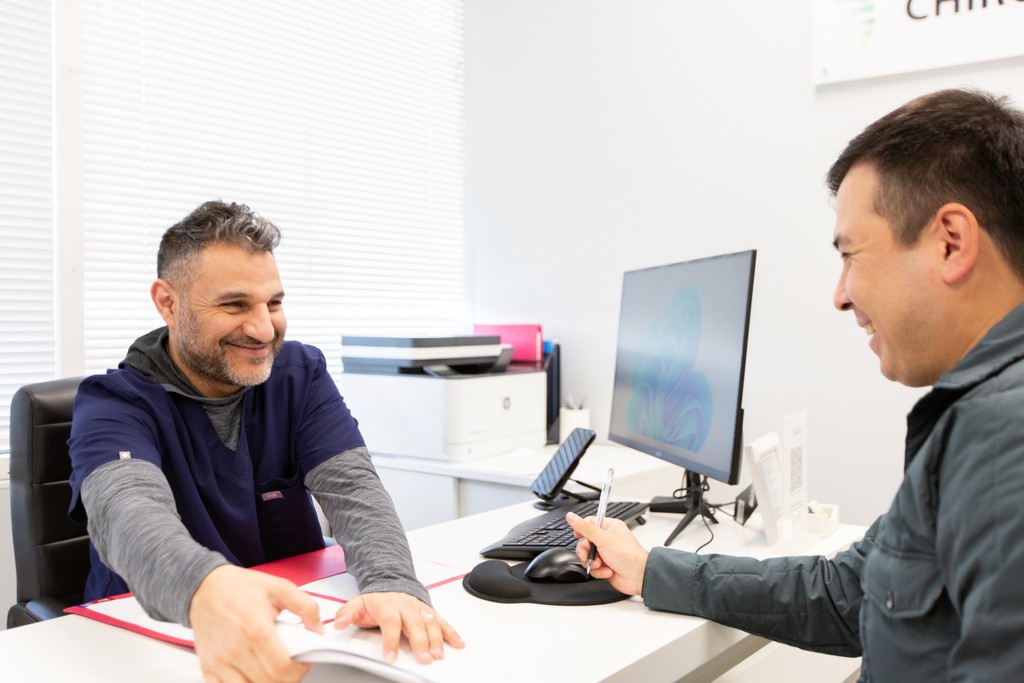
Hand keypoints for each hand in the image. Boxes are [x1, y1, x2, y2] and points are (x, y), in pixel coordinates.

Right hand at [189, 564, 322, 682]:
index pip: (282, 669)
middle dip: (287, 677)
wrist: (204, 587)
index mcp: (255, 630)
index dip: (299, 670)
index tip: (304, 661)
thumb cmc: (238, 587)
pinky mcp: (208, 668)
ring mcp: (220, 662)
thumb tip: (318, 629)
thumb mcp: (279, 587)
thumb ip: (306, 606)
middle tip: (292, 664)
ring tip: (273, 669)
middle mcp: (235, 650)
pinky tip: (253, 675)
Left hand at [332, 592, 463, 664]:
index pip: (390, 622)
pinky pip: (442, 621)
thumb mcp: (357, 604)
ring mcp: (419, 609)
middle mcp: (406, 606)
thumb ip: (346, 614)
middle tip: (424, 659)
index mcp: (388, 605)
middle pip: (415, 624)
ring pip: (431, 623)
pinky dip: (451, 633)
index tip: (390, 656)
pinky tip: (458, 644)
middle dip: (421, 642)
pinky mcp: (429, 612)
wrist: (390, 583)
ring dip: (437, 639)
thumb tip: (337, 623)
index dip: (391, 640)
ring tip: (439, 655)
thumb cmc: (375, 600)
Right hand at [567, 511, 649, 595]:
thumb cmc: (628, 555)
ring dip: (592, 562)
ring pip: (587, 556)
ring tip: (600, 564)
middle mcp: (607, 539)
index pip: (589, 522)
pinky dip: (599, 570)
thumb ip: (585, 528)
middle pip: (585, 541)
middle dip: (585, 550)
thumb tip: (571, 517)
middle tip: (588, 554)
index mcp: (609, 527)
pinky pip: (593, 567)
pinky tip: (608, 570)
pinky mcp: (605, 565)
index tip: (578, 535)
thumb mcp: (603, 538)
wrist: (638, 576)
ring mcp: (606, 553)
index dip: (581, 529)